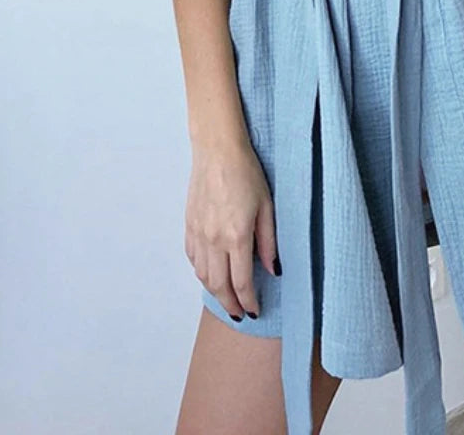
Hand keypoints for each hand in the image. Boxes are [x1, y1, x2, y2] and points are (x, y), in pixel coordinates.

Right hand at [184, 135, 277, 320]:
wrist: (218, 150)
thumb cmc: (246, 172)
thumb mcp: (267, 206)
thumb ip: (269, 242)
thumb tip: (274, 270)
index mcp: (236, 236)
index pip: (241, 282)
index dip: (248, 302)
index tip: (254, 311)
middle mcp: (214, 239)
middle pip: (219, 285)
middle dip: (230, 304)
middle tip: (240, 313)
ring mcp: (198, 233)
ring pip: (203, 275)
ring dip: (215, 291)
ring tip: (227, 297)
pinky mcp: (189, 224)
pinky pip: (193, 257)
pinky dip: (201, 271)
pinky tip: (210, 272)